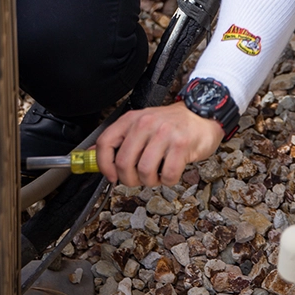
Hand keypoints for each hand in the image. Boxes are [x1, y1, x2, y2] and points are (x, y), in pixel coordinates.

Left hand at [96, 102, 224, 186]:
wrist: (202, 114)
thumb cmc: (171, 124)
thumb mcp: (141, 125)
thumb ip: (119, 140)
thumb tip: (92, 155)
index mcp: (131, 120)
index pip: (105, 143)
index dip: (103, 165)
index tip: (111, 176)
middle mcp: (145, 124)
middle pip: (123, 162)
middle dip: (129, 179)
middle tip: (138, 179)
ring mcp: (164, 134)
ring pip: (144, 171)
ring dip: (150, 181)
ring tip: (157, 174)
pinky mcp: (181, 145)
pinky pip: (168, 175)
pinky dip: (168, 180)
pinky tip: (171, 171)